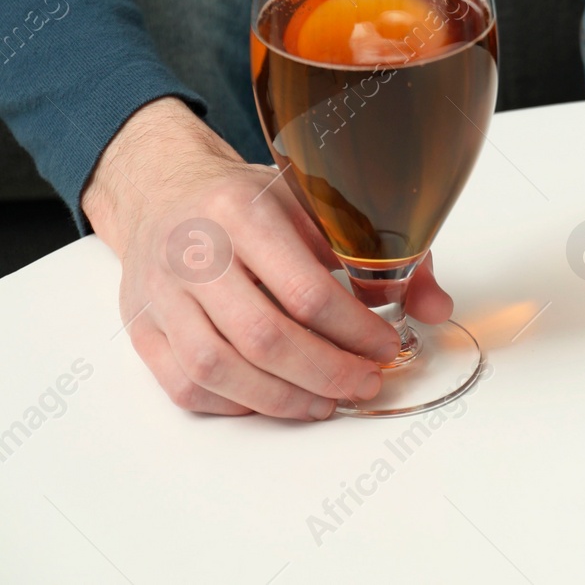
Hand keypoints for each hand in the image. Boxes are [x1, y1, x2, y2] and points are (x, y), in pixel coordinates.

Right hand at [83, 97, 454, 417]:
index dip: (355, 331)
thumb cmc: (249, 200)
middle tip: (365, 384)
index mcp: (244, 212)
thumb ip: (384, 253)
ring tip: (327, 401)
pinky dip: (236, 403)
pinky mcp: (142, 327)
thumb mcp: (319, 203)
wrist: (165, 188)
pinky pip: (186, 386)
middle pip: (264, 338)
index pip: (307, 290)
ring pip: (219, 370)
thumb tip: (436, 308)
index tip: (387, 346)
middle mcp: (195, 253)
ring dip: (283, 399)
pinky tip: (276, 397)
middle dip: (327, 373)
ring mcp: (161, 294)